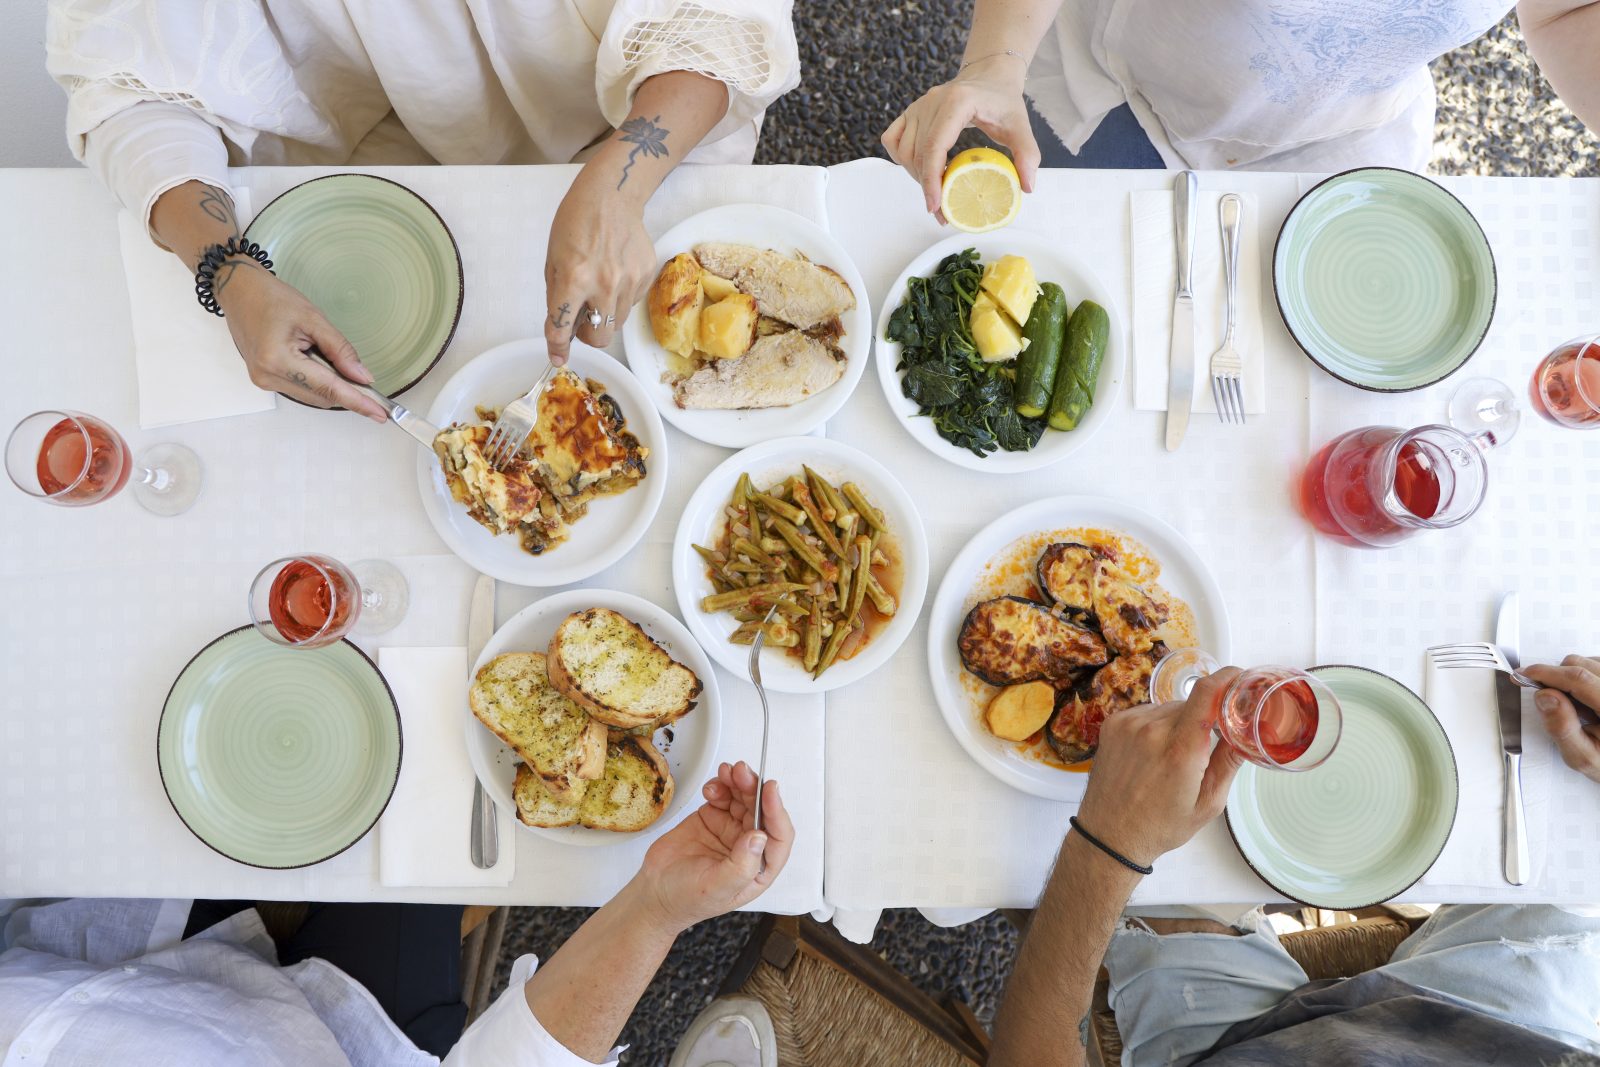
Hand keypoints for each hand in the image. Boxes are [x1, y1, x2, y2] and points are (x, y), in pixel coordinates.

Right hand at [215, 264, 386, 421]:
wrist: (239, 291)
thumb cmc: (271, 298)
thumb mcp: (313, 318)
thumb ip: (340, 350)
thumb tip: (363, 377)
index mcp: (278, 360)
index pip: (328, 388)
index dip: (357, 401)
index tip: (380, 413)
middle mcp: (268, 376)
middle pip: (322, 397)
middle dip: (346, 390)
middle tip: (365, 378)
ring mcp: (264, 381)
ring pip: (313, 396)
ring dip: (330, 385)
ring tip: (327, 355)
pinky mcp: (265, 379)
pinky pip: (301, 389)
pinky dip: (317, 381)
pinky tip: (317, 361)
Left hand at [544, 169, 657, 362]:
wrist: (612, 197)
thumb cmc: (575, 223)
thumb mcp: (554, 259)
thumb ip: (558, 295)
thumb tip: (565, 327)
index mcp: (573, 279)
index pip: (562, 327)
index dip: (557, 347)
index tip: (557, 357)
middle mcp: (604, 285)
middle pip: (600, 337)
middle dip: (588, 335)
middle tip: (582, 320)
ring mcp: (629, 282)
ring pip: (616, 323)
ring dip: (604, 316)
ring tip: (599, 290)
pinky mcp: (646, 276)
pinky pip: (630, 303)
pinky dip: (619, 298)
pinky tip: (615, 274)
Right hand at [630, 761, 793, 933]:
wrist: (655, 891)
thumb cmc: (687, 898)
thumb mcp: (717, 888)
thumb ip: (741, 865)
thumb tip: (760, 838)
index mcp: (759, 867)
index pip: (778, 835)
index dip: (776, 810)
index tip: (770, 789)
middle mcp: (749, 847)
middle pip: (761, 810)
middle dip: (753, 788)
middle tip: (741, 773)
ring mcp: (730, 830)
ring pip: (743, 798)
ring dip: (738, 782)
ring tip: (727, 772)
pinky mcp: (712, 818)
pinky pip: (723, 796)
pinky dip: (720, 786)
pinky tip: (712, 788)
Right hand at [881, 60, 1039, 216]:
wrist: (989, 76)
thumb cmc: (1002, 100)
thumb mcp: (1020, 126)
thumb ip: (1027, 154)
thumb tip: (1027, 186)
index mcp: (957, 102)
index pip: (934, 146)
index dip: (931, 179)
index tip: (936, 205)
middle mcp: (932, 102)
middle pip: (917, 154)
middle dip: (926, 187)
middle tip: (942, 211)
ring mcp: (918, 106)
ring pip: (903, 151)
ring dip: (916, 176)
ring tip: (935, 192)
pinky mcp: (911, 112)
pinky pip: (892, 140)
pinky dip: (901, 159)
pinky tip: (919, 170)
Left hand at [1075, 669, 1244, 866]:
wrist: (1109, 835)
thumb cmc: (1160, 825)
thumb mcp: (1208, 804)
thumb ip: (1229, 763)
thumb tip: (1247, 734)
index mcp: (1181, 751)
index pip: (1207, 693)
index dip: (1227, 678)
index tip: (1240, 678)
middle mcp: (1152, 731)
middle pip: (1191, 704)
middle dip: (1202, 720)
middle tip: (1202, 749)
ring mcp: (1128, 724)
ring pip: (1168, 708)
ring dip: (1177, 724)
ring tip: (1170, 759)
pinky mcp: (1113, 723)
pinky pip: (1146, 713)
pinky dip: (1155, 726)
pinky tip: (1151, 753)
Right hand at [1523, 656, 1599, 782]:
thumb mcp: (1582, 757)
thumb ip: (1562, 729)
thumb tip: (1545, 697)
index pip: (1579, 679)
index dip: (1546, 673)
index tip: (1524, 675)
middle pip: (1580, 666)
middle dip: (1555, 677)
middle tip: (1549, 700)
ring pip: (1586, 661)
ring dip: (1569, 677)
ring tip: (1575, 706)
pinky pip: (1594, 665)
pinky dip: (1581, 677)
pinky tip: (1585, 699)